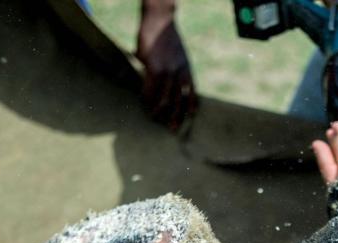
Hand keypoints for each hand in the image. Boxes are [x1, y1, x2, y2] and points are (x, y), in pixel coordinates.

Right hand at [136, 9, 196, 130]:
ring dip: (160, 111)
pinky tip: (144, 104)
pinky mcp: (154, 66)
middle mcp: (180, 71)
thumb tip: (164, 78)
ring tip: (155, 119)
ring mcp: (168, 70)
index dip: (192, 104)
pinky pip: (150, 87)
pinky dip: (147, 98)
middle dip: (177, 115)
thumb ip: (174, 67)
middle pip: (180, 99)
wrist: (159, 18)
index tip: (192, 117)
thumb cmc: (164, 35)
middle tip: (173, 129)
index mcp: (187, 68)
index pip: (192, 91)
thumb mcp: (176, 53)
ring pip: (165, 97)